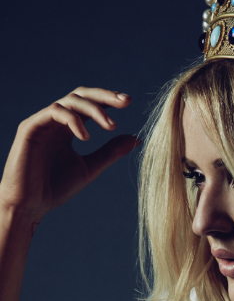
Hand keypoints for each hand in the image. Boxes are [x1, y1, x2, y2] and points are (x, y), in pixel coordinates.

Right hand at [0, 87, 139, 222]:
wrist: (30, 205)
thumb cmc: (56, 188)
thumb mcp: (91, 167)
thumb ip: (111, 152)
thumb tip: (137, 138)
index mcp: (69, 128)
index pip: (90, 104)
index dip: (109, 100)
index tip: (129, 102)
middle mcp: (56, 121)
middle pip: (81, 95)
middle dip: (104, 95)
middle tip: (126, 101)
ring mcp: (42, 122)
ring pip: (70, 101)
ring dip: (94, 110)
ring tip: (111, 126)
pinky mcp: (30, 127)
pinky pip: (55, 112)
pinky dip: (74, 121)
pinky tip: (86, 137)